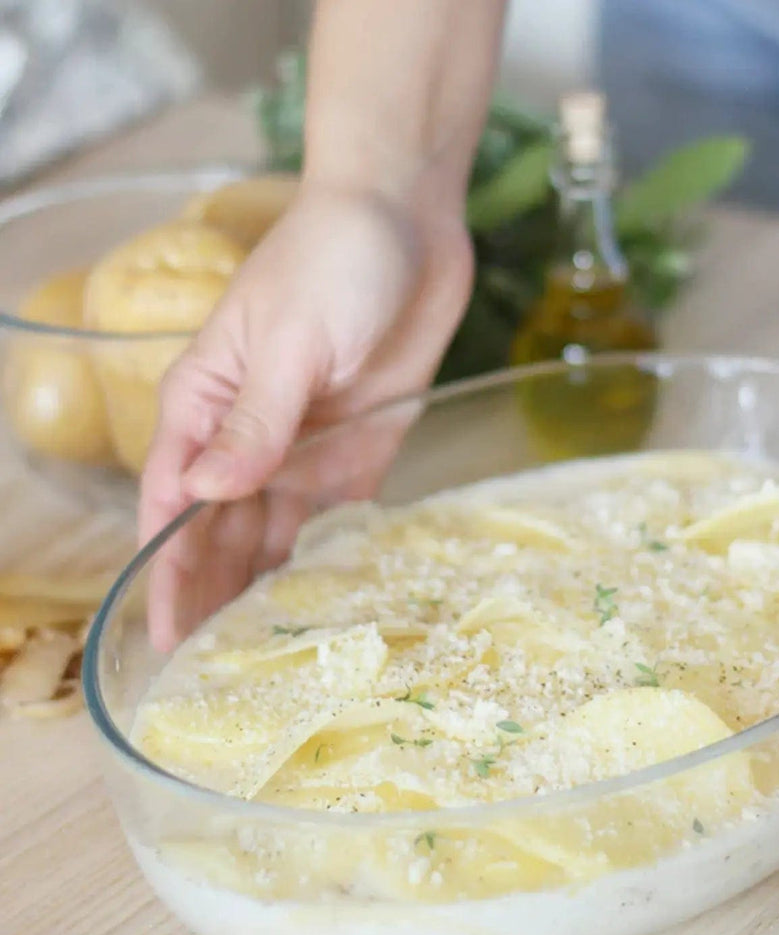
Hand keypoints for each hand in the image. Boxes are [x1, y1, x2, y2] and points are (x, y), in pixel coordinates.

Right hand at [138, 183, 472, 649]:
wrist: (411, 222)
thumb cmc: (335, 258)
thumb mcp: (290, 340)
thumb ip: (255, 422)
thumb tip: (205, 496)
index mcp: (206, 400)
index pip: (174, 499)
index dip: (167, 568)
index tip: (165, 632)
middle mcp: (249, 433)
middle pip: (218, 528)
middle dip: (209, 591)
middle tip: (208, 667)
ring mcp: (305, 445)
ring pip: (271, 532)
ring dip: (261, 587)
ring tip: (258, 652)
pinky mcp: (361, 449)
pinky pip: (334, 515)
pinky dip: (321, 557)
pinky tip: (318, 602)